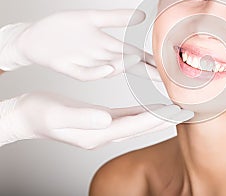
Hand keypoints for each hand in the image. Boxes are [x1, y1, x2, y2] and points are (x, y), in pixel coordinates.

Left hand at [0, 9, 160, 80]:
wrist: (33, 36)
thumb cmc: (62, 28)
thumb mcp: (93, 18)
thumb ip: (118, 17)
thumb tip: (144, 14)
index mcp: (107, 47)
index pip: (135, 55)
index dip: (152, 60)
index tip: (169, 65)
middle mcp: (100, 57)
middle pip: (128, 65)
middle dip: (146, 71)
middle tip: (165, 77)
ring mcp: (85, 63)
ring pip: (110, 68)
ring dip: (125, 67)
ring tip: (142, 64)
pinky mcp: (68, 67)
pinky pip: (85, 73)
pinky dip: (97, 72)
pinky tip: (110, 67)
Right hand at [0, 92, 192, 148]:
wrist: (25, 116)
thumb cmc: (39, 114)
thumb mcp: (58, 115)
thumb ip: (83, 119)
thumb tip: (106, 120)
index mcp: (97, 133)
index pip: (136, 126)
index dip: (158, 118)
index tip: (178, 111)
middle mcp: (104, 133)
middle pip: (142, 126)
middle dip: (164, 119)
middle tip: (186, 111)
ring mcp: (102, 128)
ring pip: (137, 122)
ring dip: (156, 115)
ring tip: (174, 107)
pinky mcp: (100, 121)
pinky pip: (127, 116)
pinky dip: (142, 112)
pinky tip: (150, 106)